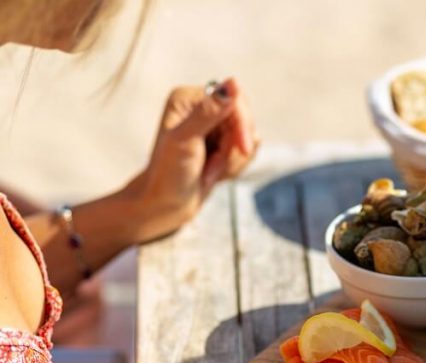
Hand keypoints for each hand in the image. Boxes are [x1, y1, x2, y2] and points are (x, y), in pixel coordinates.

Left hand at [133, 77, 257, 242]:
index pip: (234, 99)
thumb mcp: (186, 141)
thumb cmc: (169, 174)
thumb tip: (233, 83)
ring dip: (234, 160)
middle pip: (244, 118)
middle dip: (236, 147)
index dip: (242, 124)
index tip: (243, 148)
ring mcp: (213, 126)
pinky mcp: (222, 144)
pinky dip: (236, 166)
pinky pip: (248, 150)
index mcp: (188, 98)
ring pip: (249, 136)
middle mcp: (202, 108)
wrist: (166, 205)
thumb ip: (209, 112)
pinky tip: (215, 174)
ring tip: (210, 172)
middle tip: (214, 166)